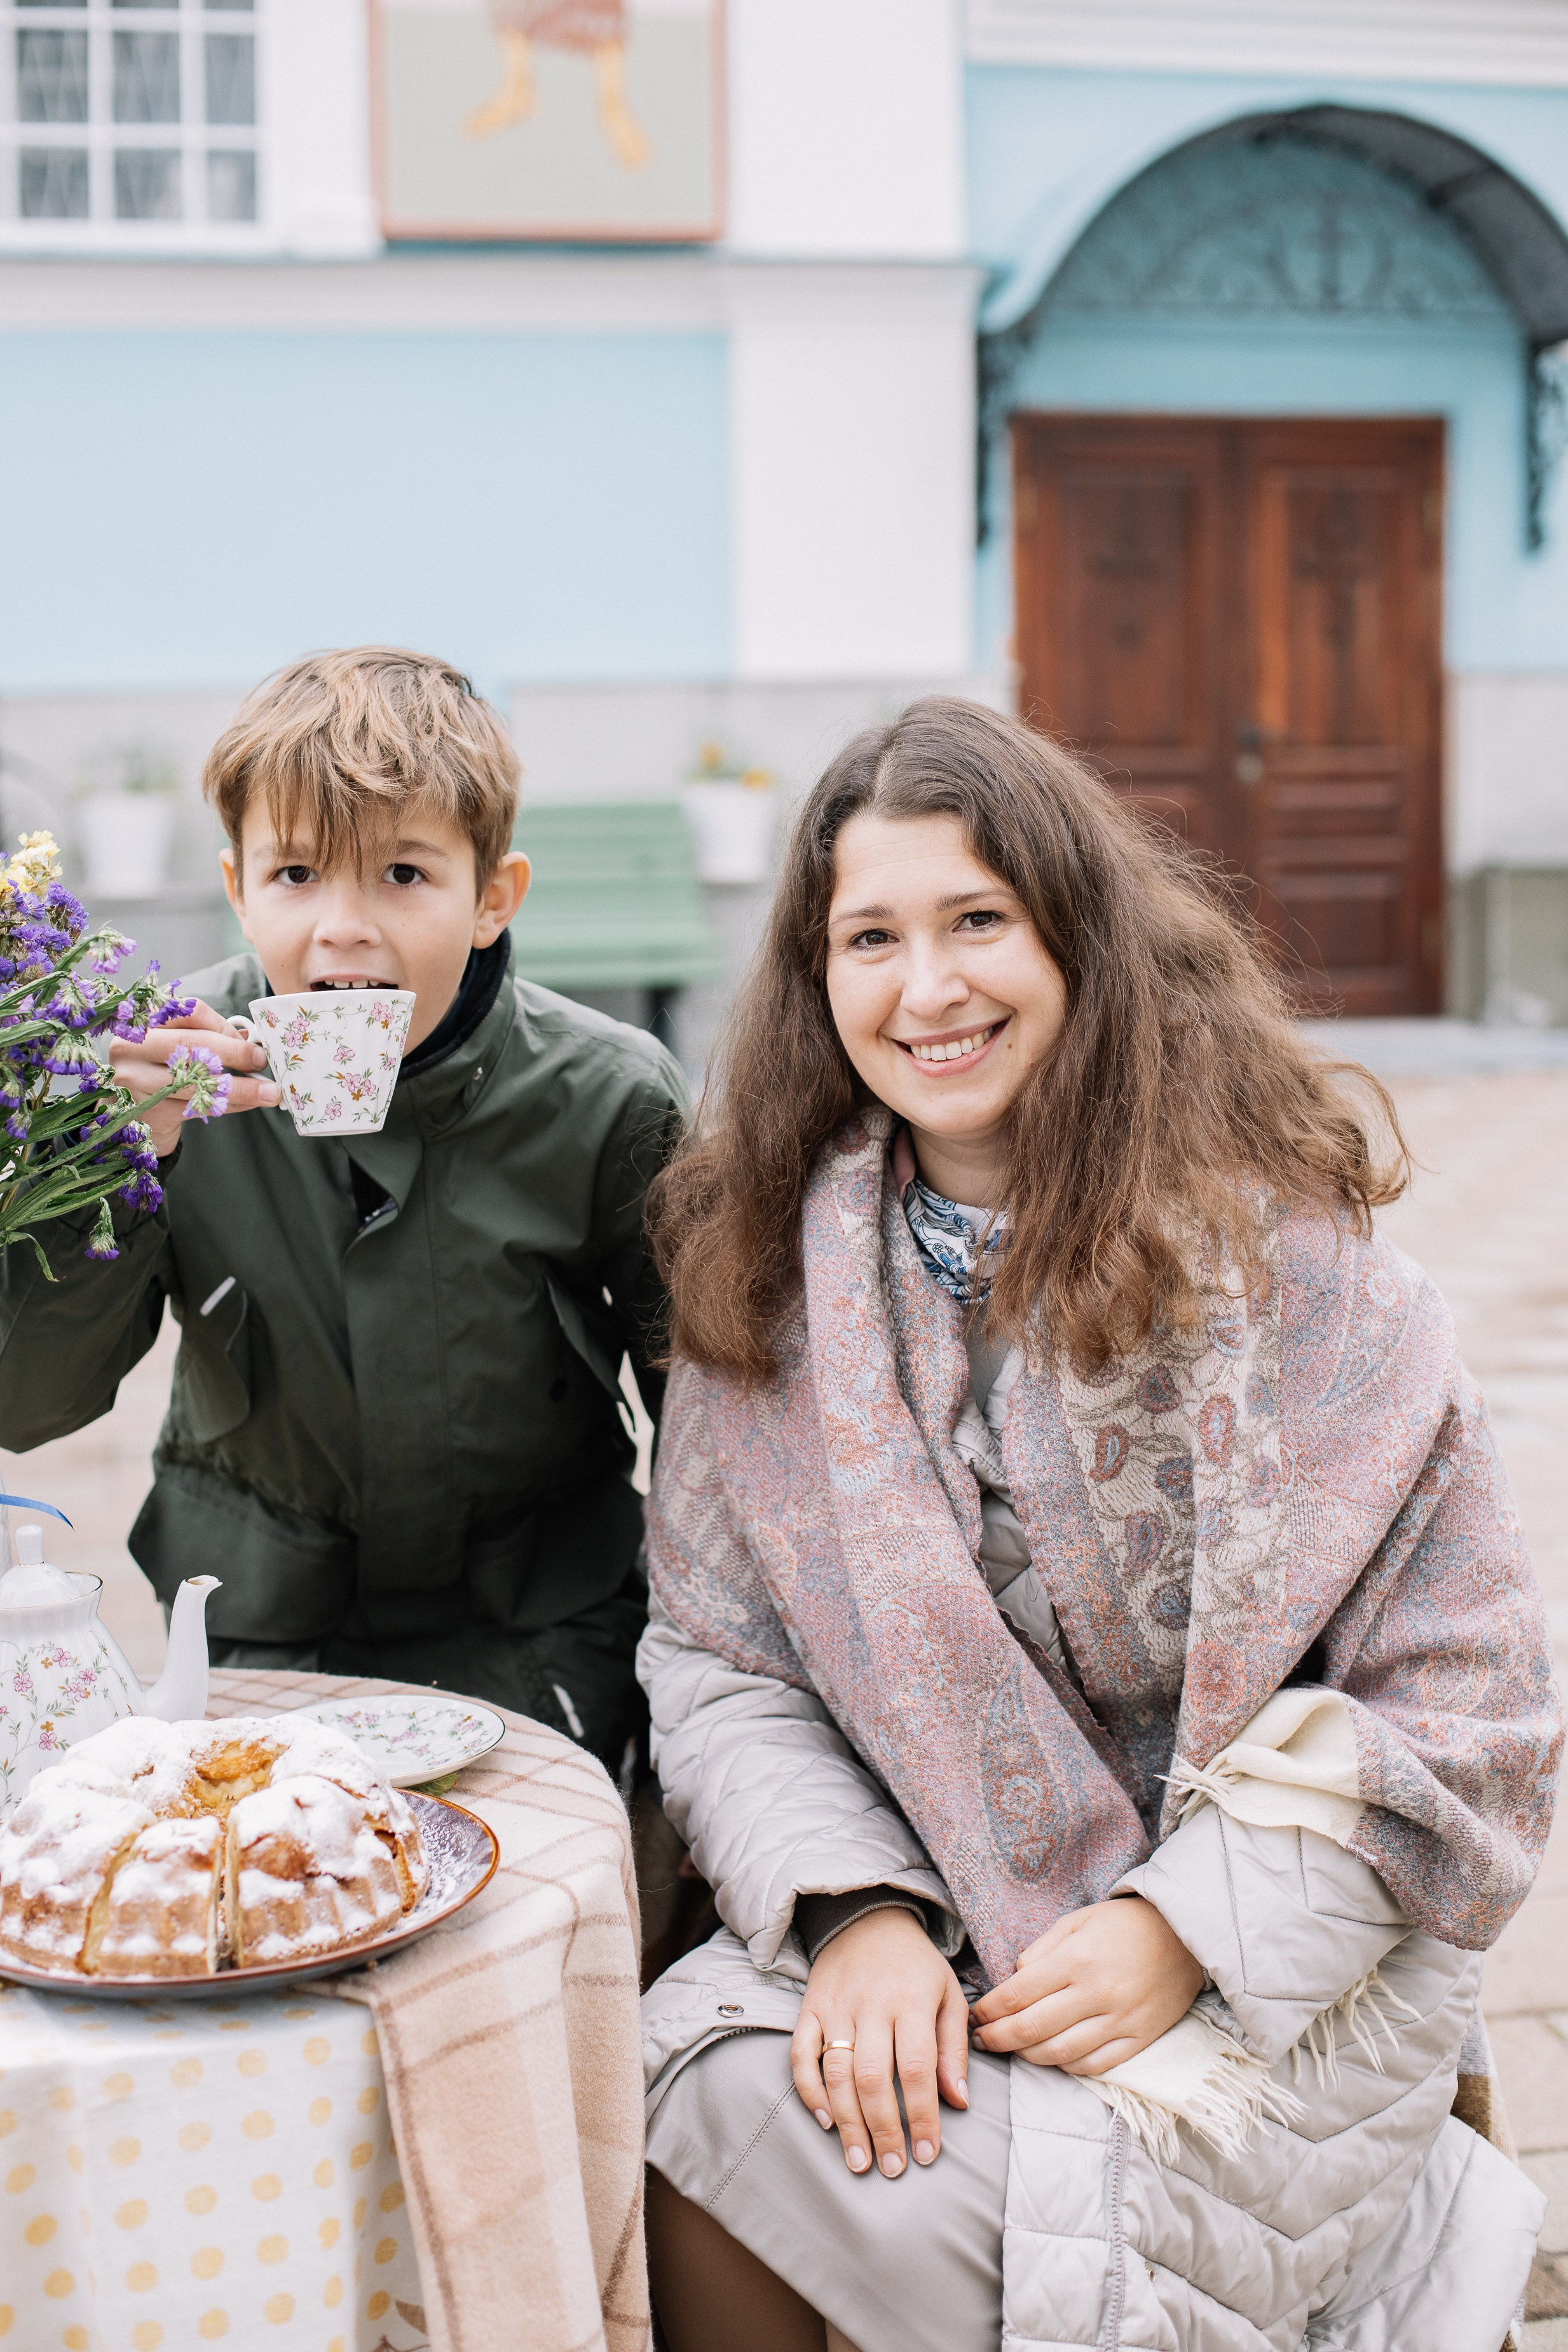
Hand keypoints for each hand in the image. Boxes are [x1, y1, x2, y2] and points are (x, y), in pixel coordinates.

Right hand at [109, 1000, 279, 1157]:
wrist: (136, 1113)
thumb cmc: (165, 1071)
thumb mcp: (179, 1047)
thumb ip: (210, 1039)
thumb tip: (255, 1041)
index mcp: (144, 1021)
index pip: (190, 1013)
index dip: (225, 1027)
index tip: (251, 1042)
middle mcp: (132, 1047)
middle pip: (191, 1046)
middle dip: (236, 1055)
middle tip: (263, 1063)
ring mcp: (134, 1080)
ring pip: (197, 1081)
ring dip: (241, 1088)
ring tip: (269, 1093)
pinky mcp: (147, 1110)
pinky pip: (197, 1106)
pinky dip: (227, 1105)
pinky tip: (247, 1103)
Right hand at [791, 1908, 970, 2177]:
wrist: (868, 1917)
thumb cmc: (916, 1965)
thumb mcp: (948, 1995)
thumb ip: (953, 2048)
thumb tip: (957, 2102)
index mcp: (911, 2000)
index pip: (916, 2068)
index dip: (921, 2116)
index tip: (927, 2154)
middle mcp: (871, 2004)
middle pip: (873, 2076)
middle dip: (883, 2129)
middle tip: (891, 2169)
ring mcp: (836, 2006)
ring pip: (836, 2072)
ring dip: (847, 2122)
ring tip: (860, 2160)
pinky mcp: (810, 2008)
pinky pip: (801, 2054)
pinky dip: (809, 2090)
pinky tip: (826, 2120)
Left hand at [971, 1896, 1201, 2075]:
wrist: (1185, 1936)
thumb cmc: (1124, 1924)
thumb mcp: (1077, 1920)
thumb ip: (1042, 1950)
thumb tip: (1015, 1978)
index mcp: (1077, 1959)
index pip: (1018, 1994)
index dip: (990, 2011)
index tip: (975, 2016)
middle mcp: (1097, 1993)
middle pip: (1033, 2029)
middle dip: (998, 2038)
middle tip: (980, 2040)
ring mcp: (1119, 2020)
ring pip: (1060, 2053)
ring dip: (1027, 2057)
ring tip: (1011, 2050)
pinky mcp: (1139, 2039)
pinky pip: (1095, 2066)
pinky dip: (1067, 2067)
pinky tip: (1052, 2058)